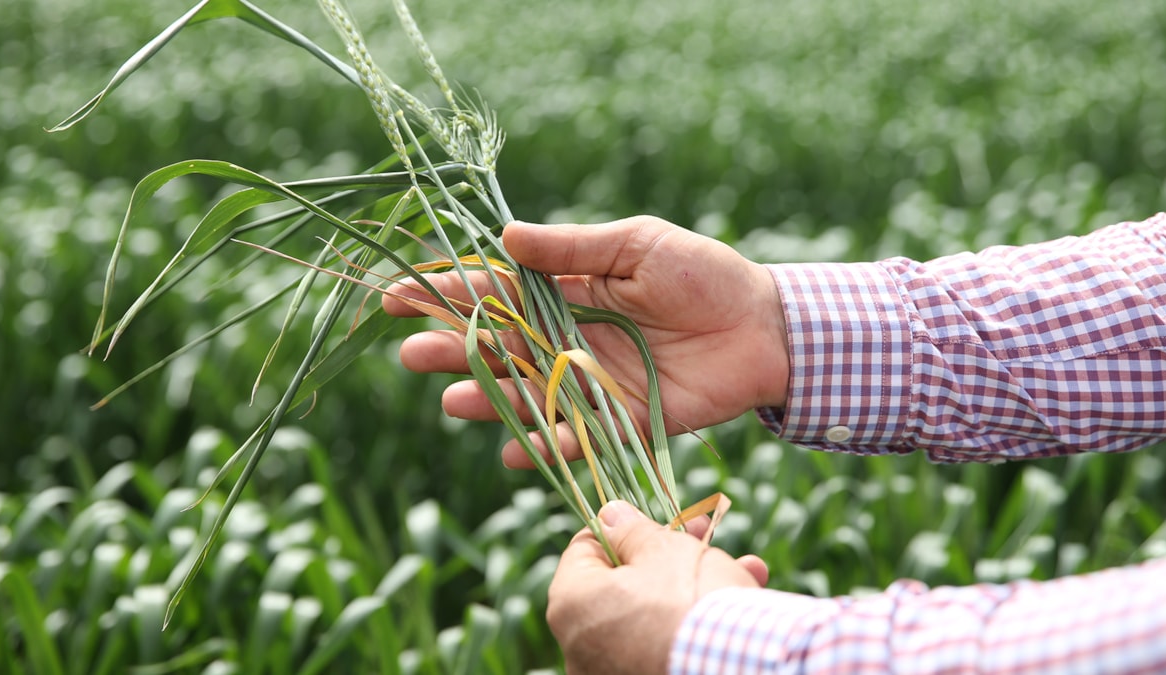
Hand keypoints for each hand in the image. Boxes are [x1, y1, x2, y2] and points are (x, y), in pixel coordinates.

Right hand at [382, 216, 789, 466]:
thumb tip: (505, 234)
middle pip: (501, 349)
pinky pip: (579, 437)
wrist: (766, 325)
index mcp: (569, 291)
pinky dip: (548, 447)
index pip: (497, 293)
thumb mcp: (637, 244)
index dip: (449, 294)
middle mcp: (571, 339)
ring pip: (530, 396)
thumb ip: (573, 248)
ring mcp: (594, 382)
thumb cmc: (703, 273)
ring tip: (454, 401)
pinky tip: (516, 449)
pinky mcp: (624, 421)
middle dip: (455, 351)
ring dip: (491, 400)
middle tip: (412, 355)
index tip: (399, 297)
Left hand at [547, 500, 768, 673]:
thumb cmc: (690, 601)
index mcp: (570, 604)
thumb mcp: (663, 549)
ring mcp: (610, 671)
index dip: (622, 529)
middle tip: (701, 535)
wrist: (738, 666)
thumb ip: (631, 530)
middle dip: (667, 556)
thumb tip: (611, 515)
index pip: (584, 550)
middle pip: (621, 583)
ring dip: (690, 586)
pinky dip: (692, 623)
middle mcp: (579, 646)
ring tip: (737, 566)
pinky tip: (736, 602)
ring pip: (649, 614)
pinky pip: (663, 643)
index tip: (655, 522)